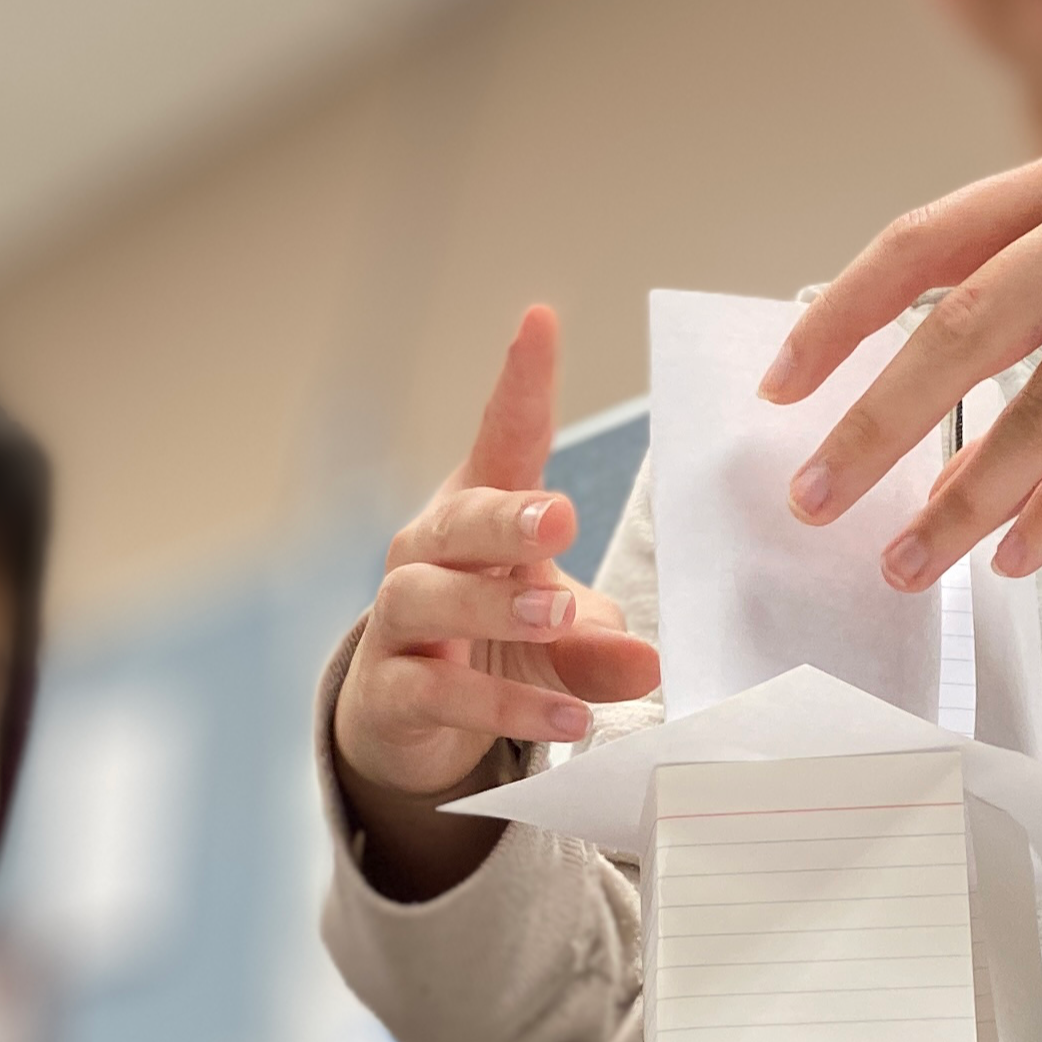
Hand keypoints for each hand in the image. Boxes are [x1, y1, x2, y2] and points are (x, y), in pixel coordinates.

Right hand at [333, 308, 660, 886]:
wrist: (410, 720)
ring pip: (429, 597)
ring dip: (494, 606)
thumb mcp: (561, 638)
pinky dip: (502, 703)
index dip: (518, 382)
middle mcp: (429, 553)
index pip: (501, 438)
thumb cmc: (494, 642)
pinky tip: (567, 720)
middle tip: (560, 519)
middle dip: (505, 515)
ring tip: (558, 616)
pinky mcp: (392, 688)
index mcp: (480, 513)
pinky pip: (440, 690)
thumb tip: (650, 663)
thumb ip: (601, 646)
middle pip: (457, 519)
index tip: (540, 321)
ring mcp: (400, 619)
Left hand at [758, 132, 1041, 586]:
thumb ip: (1011, 287)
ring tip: (907, 560)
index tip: (782, 386)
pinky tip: (1011, 557)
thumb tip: (878, 401)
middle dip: (879, 423)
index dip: (843, 314)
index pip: (923, 240)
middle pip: (967, 326)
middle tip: (816, 495)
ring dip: (964, 499)